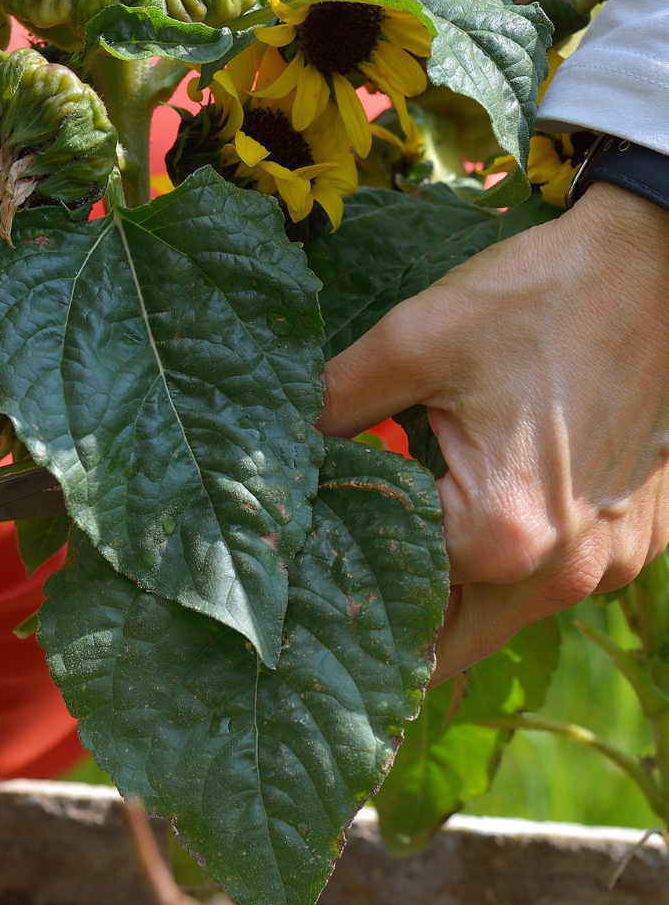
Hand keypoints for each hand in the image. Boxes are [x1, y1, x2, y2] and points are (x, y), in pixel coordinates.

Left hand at [319, 183, 668, 683]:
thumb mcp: (414, 340)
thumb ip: (335, 403)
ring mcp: (613, 560)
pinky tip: (471, 517)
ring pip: (506, 616)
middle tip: (329, 600)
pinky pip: (558, 577)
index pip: (390, 586)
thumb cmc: (540, 298)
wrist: (662, 264)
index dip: (337, 565)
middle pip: (451, 640)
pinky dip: (510, 567)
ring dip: (450, 598)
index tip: (301, 555)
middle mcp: (564, 569)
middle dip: (389, 627)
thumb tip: (274, 448)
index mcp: (501, 534)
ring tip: (390, 555)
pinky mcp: (640, 538)